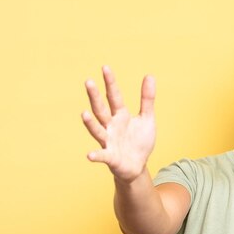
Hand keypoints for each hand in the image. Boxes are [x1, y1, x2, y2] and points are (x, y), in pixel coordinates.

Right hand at [82, 66, 155, 181]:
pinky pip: (102, 156)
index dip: (110, 83)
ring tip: (84, 113)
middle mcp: (111, 126)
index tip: (105, 68)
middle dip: (95, 97)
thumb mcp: (147, 118)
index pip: (114, 96)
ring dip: (91, 123)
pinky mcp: (110, 157)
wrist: (138, 166)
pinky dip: (96, 155)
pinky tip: (90, 155)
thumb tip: (149, 75)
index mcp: (120, 115)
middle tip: (88, 81)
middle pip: (101, 109)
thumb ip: (147, 99)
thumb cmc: (139, 141)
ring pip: (98, 130)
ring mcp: (108, 141)